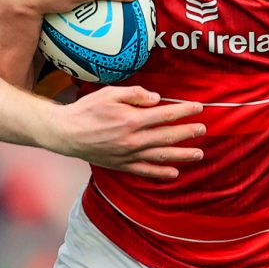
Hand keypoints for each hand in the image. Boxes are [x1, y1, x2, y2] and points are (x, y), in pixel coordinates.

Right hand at [41, 86, 205, 178]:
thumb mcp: (110, 93)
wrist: (65, 133)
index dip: (184, 111)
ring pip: (161, 156)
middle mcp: (134, 139)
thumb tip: (157, 99)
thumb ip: (136, 94)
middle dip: (188, 133)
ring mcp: (128, 155)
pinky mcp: (121, 165)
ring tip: (199, 154)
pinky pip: (145, 171)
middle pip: (168, 136)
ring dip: (182, 155)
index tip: (198, 108)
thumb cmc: (87, 110)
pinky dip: (161, 173)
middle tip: (203, 130)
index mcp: (132, 119)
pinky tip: (174, 173)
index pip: (166, 115)